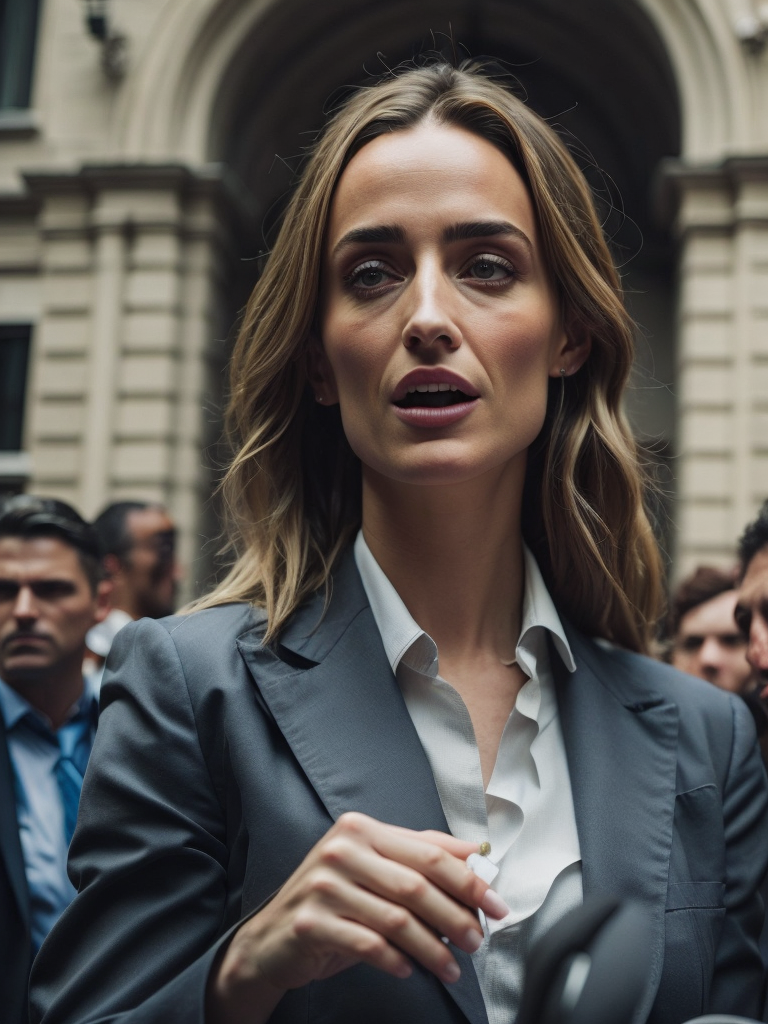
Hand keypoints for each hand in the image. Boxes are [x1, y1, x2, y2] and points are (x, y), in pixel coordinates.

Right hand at [206, 812, 508, 1023]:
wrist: (272, 939)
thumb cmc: (335, 901)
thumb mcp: (376, 869)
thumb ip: (421, 855)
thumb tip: (478, 852)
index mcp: (361, 829)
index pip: (429, 853)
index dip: (469, 880)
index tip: (497, 905)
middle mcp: (341, 850)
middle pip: (417, 885)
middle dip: (456, 917)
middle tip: (478, 942)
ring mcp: (323, 885)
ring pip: (397, 920)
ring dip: (433, 949)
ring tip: (451, 968)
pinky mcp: (311, 922)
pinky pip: (368, 945)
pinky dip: (396, 961)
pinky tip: (409, 971)